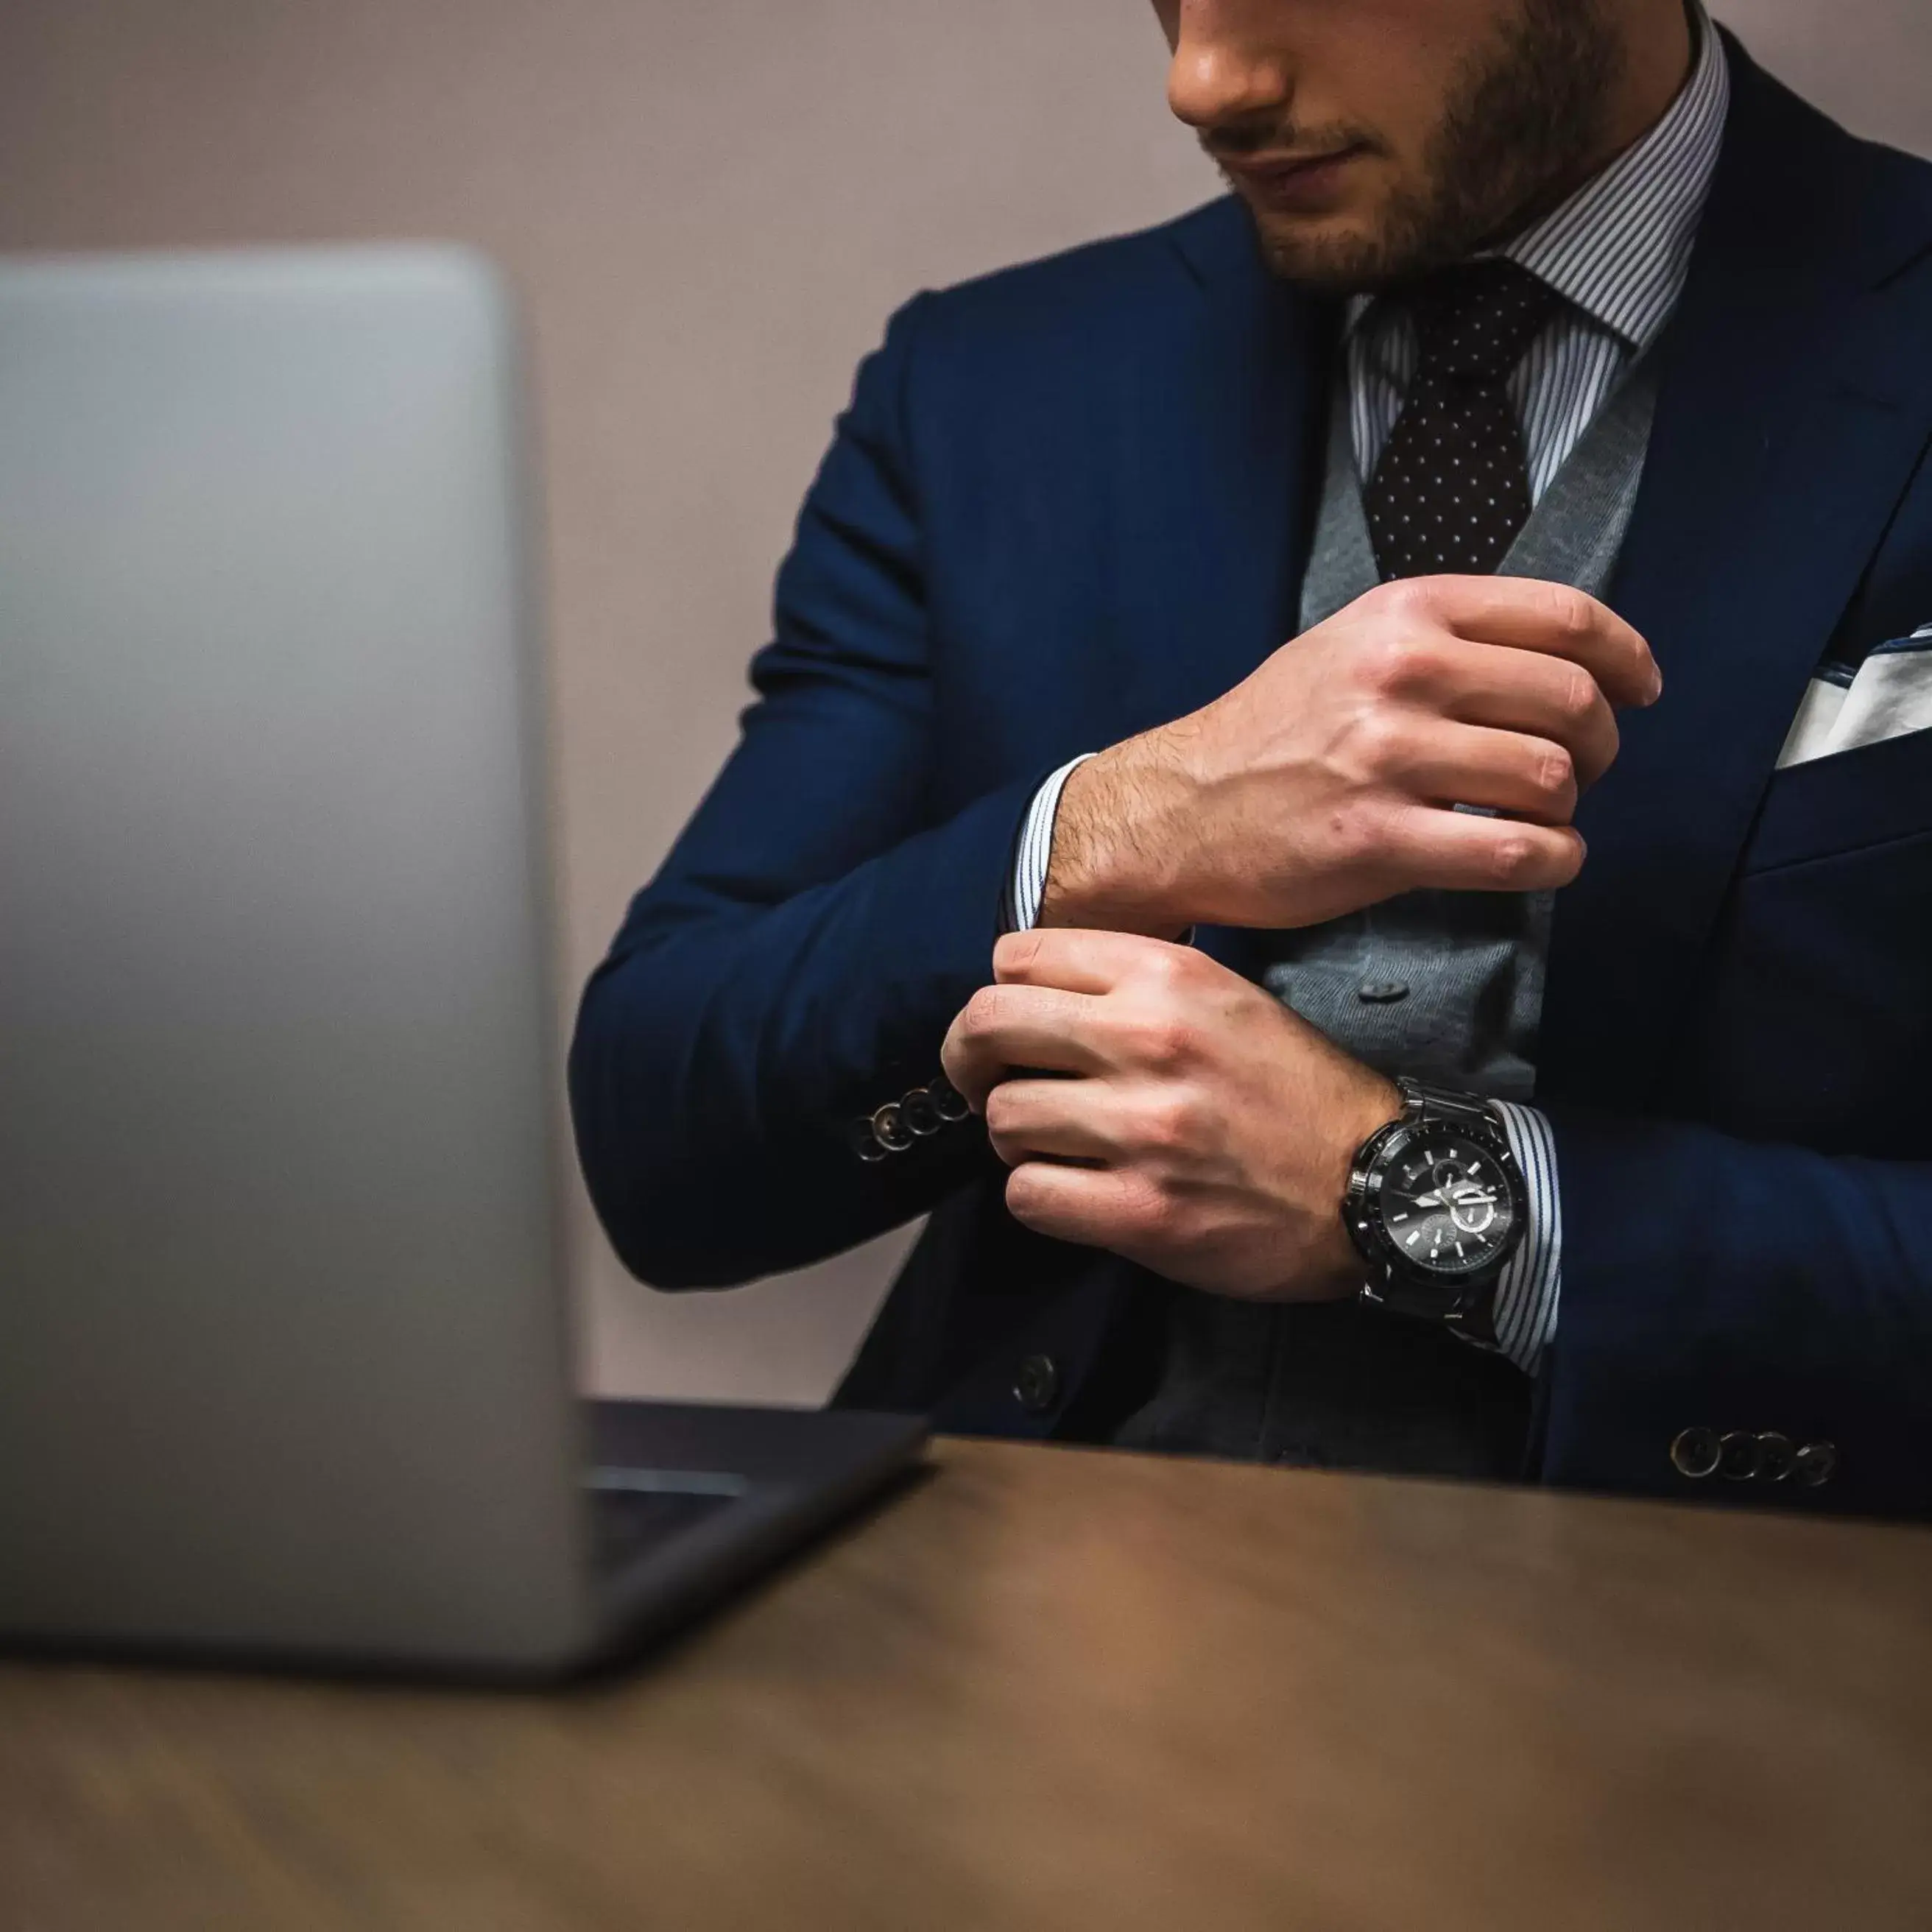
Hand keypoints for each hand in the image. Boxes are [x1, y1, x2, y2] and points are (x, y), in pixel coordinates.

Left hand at [941, 928, 1400, 1300]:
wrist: (1379, 1184)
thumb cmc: (1294, 1092)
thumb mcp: (1222, 998)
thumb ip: (1128, 983)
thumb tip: (1027, 994)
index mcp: (1166, 976)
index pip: (1017, 956)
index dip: (1001, 996)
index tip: (1014, 1029)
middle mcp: (1148, 1039)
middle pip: (987, 1026)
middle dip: (972, 1061)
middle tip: (992, 1085)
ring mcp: (1144, 1128)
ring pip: (1003, 1116)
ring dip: (1019, 1138)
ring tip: (1065, 1146)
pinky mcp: (1142, 1210)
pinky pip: (1027, 1195)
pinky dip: (1041, 1197)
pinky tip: (1080, 1192)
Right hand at [1040, 574, 1660, 934]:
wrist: (1178, 811)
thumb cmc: (1270, 735)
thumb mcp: (1349, 647)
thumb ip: (1445, 640)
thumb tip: (1560, 664)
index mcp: (1405, 615)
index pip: (1565, 618)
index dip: (1626, 659)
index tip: (1639, 691)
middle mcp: (1402, 674)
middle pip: (1573, 700)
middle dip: (1600, 745)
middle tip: (1579, 772)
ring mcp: (1390, 758)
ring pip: (1553, 777)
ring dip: (1567, 809)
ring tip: (1536, 818)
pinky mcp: (1380, 841)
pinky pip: (1516, 853)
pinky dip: (1550, 862)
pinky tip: (1531, 861)